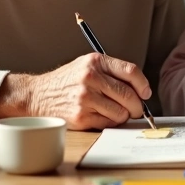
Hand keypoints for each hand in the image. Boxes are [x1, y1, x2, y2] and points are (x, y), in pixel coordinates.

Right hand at [0, 53, 150, 130]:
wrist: (38, 95)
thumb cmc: (67, 81)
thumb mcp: (87, 65)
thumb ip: (112, 72)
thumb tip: (141, 89)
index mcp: (95, 62)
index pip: (130, 71)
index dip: (143, 84)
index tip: (146, 93)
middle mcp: (91, 78)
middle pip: (129, 95)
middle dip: (137, 106)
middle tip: (137, 109)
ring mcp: (86, 98)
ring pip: (121, 112)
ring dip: (123, 115)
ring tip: (115, 112)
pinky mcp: (81, 116)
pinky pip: (109, 122)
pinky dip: (111, 122)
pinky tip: (102, 116)